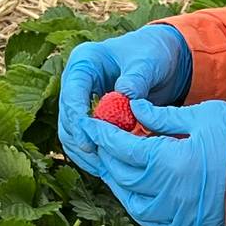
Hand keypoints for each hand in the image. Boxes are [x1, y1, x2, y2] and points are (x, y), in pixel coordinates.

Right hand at [57, 25, 192, 173]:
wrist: (159, 60)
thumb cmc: (153, 55)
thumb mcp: (148, 62)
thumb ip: (137, 77)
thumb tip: (125, 94)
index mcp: (85, 61)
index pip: (72, 92)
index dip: (77, 118)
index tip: (88, 141)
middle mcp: (76, 80)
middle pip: (66, 115)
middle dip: (80, 140)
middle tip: (97, 162)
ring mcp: (79, 98)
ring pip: (70, 131)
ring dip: (83, 152)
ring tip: (102, 169)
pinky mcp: (87, 114)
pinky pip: (82, 137)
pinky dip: (91, 153)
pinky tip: (105, 167)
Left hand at [78, 98, 225, 225]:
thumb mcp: (201, 116)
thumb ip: (161, 117)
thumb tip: (133, 108)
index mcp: (168, 163)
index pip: (121, 148)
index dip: (102, 133)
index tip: (90, 122)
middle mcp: (166, 194)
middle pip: (120, 174)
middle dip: (107, 155)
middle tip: (101, 138)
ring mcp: (175, 215)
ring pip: (130, 200)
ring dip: (119, 180)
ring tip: (116, 161)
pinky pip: (148, 218)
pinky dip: (137, 201)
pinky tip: (137, 186)